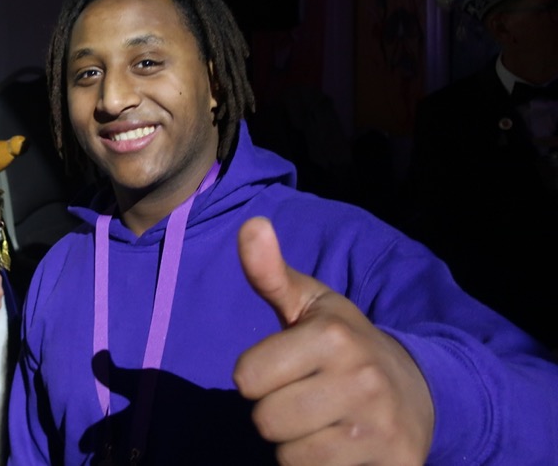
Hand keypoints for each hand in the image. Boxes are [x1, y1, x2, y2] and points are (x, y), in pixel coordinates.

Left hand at [232, 217, 433, 465]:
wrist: (419, 390)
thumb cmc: (342, 344)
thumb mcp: (308, 304)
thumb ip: (270, 273)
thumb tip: (251, 225)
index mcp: (334, 336)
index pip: (246, 378)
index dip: (256, 375)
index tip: (285, 367)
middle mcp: (362, 380)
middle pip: (265, 420)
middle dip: (275, 412)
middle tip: (305, 397)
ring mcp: (380, 429)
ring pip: (290, 456)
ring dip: (295, 445)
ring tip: (322, 422)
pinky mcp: (394, 465)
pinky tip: (340, 448)